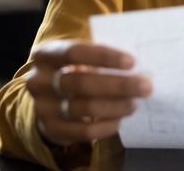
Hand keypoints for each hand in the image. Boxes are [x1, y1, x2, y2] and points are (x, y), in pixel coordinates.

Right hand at [25, 40, 152, 146]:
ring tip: (135, 103)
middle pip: (81, 82)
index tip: (131, 62)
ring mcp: (42, 107)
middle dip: (118, 85)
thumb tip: (140, 63)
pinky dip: (106, 125)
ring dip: (115, 106)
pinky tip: (120, 119)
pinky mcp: (50, 129)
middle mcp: (38, 80)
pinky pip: (83, 132)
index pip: (74, 52)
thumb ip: (103, 58)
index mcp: (46, 55)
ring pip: (84, 108)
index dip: (104, 57)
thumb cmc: (76, 70)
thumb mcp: (82, 58)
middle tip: (145, 86)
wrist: (51, 100)